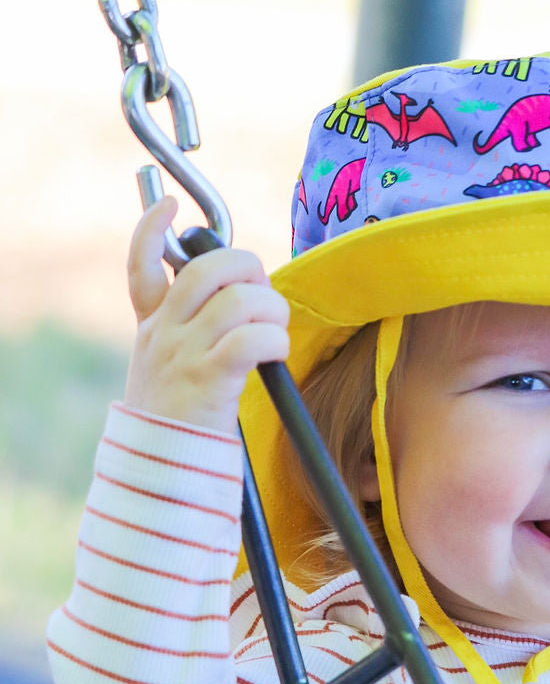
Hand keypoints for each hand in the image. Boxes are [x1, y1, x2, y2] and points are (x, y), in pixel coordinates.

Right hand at [123, 197, 289, 433]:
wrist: (161, 476)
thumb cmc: (179, 422)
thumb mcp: (169, 368)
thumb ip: (192, 330)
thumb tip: (240, 294)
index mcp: (151, 329)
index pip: (140, 268)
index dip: (151, 230)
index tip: (169, 207)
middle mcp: (162, 335)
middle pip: (206, 269)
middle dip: (247, 268)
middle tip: (261, 294)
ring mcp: (182, 356)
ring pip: (238, 300)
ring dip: (270, 310)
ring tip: (273, 333)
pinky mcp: (207, 380)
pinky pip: (251, 339)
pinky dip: (274, 341)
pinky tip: (274, 356)